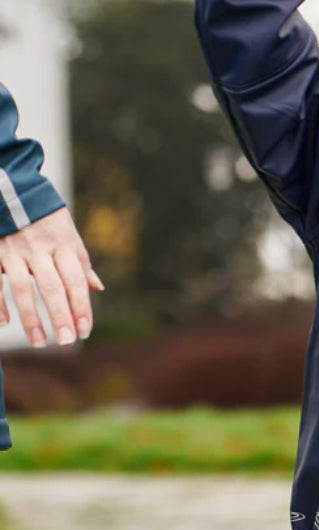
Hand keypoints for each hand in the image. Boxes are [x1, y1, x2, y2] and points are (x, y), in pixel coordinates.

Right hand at [0, 206, 102, 346]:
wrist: (11, 186)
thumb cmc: (46, 216)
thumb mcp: (68, 233)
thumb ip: (80, 261)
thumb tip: (98, 287)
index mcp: (63, 244)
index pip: (76, 281)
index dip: (81, 307)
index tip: (85, 331)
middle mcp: (40, 248)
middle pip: (52, 288)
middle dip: (61, 317)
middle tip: (66, 342)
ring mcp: (14, 249)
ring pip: (22, 288)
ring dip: (31, 317)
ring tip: (39, 341)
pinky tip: (5, 322)